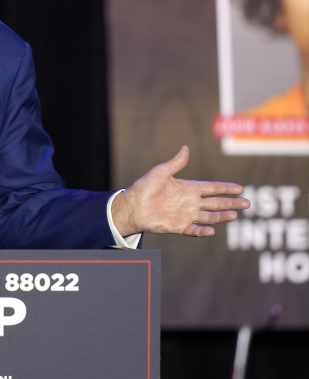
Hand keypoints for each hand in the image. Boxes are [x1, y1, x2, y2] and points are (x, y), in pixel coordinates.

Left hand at [111, 145, 249, 237]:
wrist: (132, 206)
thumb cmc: (144, 187)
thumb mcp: (161, 172)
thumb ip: (176, 162)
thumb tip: (186, 147)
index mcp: (188, 188)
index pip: (212, 188)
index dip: (226, 188)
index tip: (240, 188)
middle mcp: (190, 202)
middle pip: (216, 203)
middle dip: (231, 203)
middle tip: (248, 203)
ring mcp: (186, 215)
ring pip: (209, 217)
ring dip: (222, 216)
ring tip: (235, 214)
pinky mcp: (178, 226)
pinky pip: (194, 230)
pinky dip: (203, 231)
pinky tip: (212, 231)